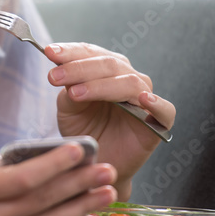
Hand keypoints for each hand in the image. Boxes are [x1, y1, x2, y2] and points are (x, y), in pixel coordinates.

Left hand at [45, 42, 175, 195]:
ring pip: (129, 83)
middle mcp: (128, 79)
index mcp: (107, 70)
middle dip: (79, 68)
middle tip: (54, 76)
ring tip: (76, 93)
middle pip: (108, 65)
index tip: (49, 52)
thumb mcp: (69, 108)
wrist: (96, 164)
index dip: (71, 51)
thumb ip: (68, 88)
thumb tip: (61, 68)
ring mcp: (145, 99)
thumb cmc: (86, 131)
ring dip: (101, 86)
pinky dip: (156, 103)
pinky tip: (143, 99)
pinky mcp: (159, 123)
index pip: (91, 53)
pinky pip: (165, 110)